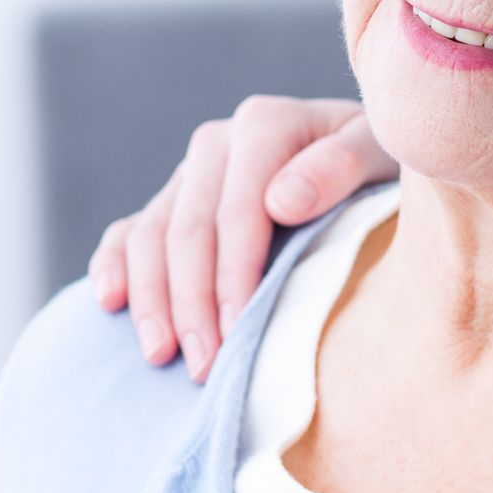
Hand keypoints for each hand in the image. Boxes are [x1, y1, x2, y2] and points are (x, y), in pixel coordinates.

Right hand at [87, 96, 398, 382]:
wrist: (367, 164)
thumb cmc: (382, 166)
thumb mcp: (380, 154)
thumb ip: (339, 167)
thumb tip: (279, 200)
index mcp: (265, 125)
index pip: (238, 211)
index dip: (234, 276)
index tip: (239, 333)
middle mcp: (217, 143)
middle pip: (188, 230)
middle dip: (192, 302)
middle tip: (204, 367)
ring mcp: (190, 174)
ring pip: (150, 236)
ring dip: (152, 299)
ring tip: (162, 355)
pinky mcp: (172, 201)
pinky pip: (127, 232)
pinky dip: (113, 266)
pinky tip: (110, 303)